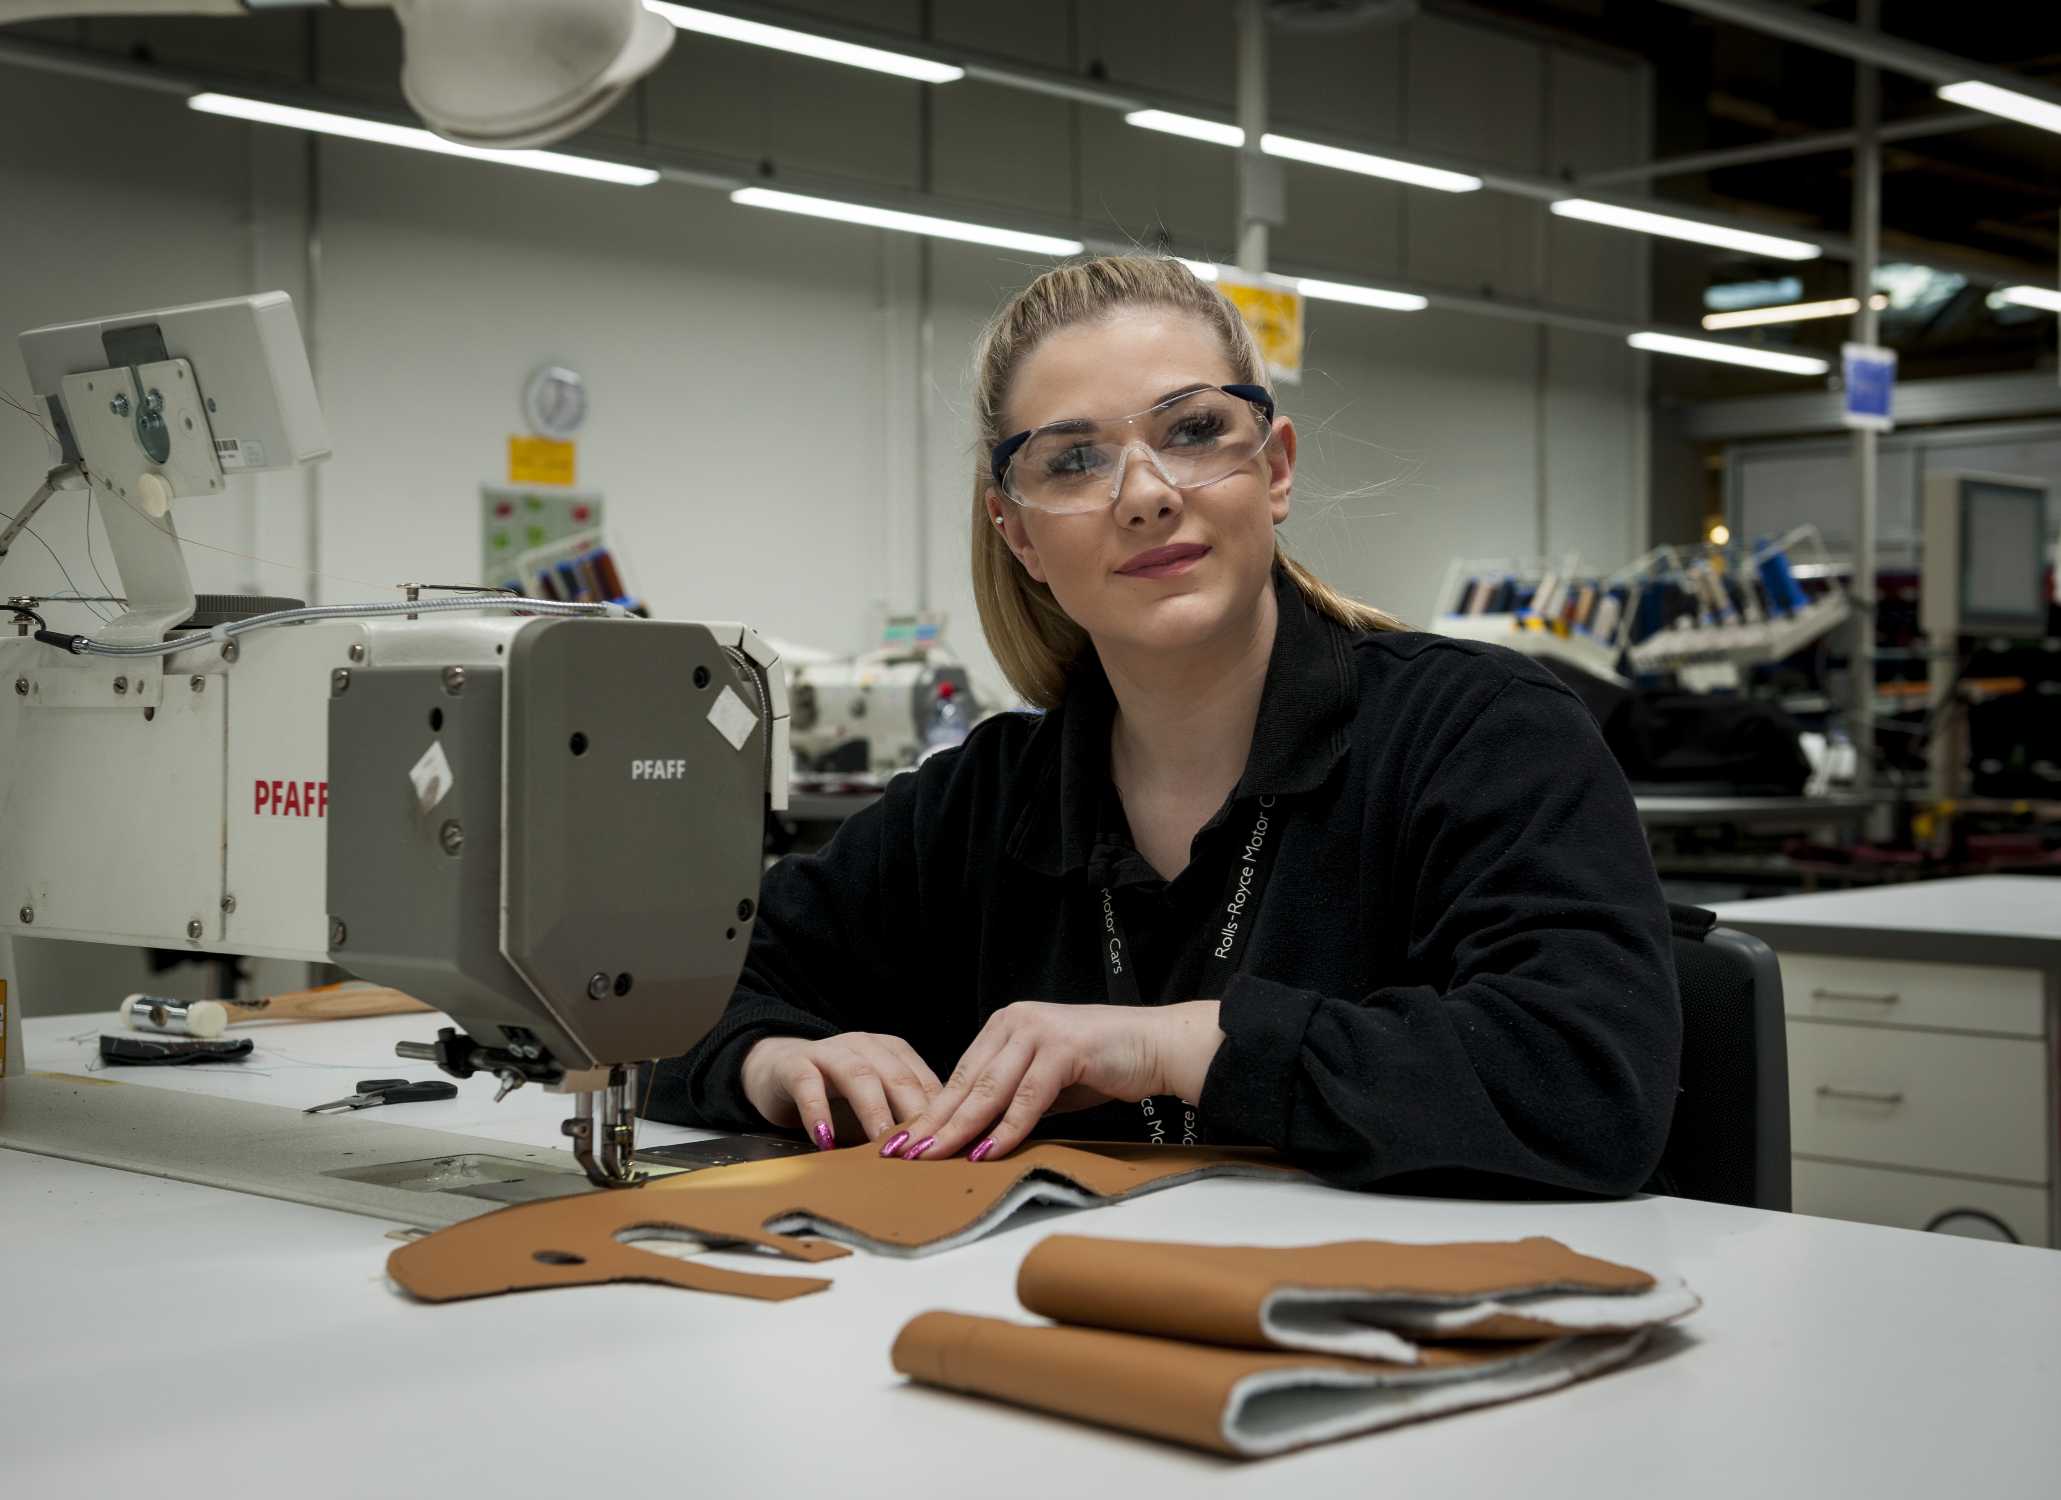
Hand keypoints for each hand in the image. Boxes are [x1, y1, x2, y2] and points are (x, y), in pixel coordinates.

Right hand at [740, 1033, 941, 1149]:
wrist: (777, 1067)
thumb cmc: (835, 1091)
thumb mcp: (874, 1100)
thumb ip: (901, 1118)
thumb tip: (937, 1154)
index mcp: (893, 1052)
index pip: (924, 1081)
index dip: (940, 1113)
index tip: (950, 1146)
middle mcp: (865, 1046)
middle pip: (898, 1076)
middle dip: (914, 1112)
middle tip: (924, 1148)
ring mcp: (830, 1052)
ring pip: (858, 1076)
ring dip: (874, 1111)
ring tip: (883, 1144)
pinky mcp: (795, 1064)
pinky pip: (808, 1085)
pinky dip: (818, 1113)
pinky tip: (825, 1140)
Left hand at [884, 1001, 1222, 1162]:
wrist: (1156, 1046)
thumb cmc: (1103, 1066)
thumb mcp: (1046, 1083)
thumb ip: (1012, 1099)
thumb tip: (976, 1136)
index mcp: (1005, 1026)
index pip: (960, 1075)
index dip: (932, 1111)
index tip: (906, 1142)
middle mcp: (1015, 1022)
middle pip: (966, 1083)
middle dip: (933, 1123)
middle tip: (902, 1155)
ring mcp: (1038, 1031)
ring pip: (989, 1089)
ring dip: (959, 1128)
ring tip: (933, 1157)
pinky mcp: (1063, 1048)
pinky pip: (1027, 1097)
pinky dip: (1007, 1128)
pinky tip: (986, 1151)